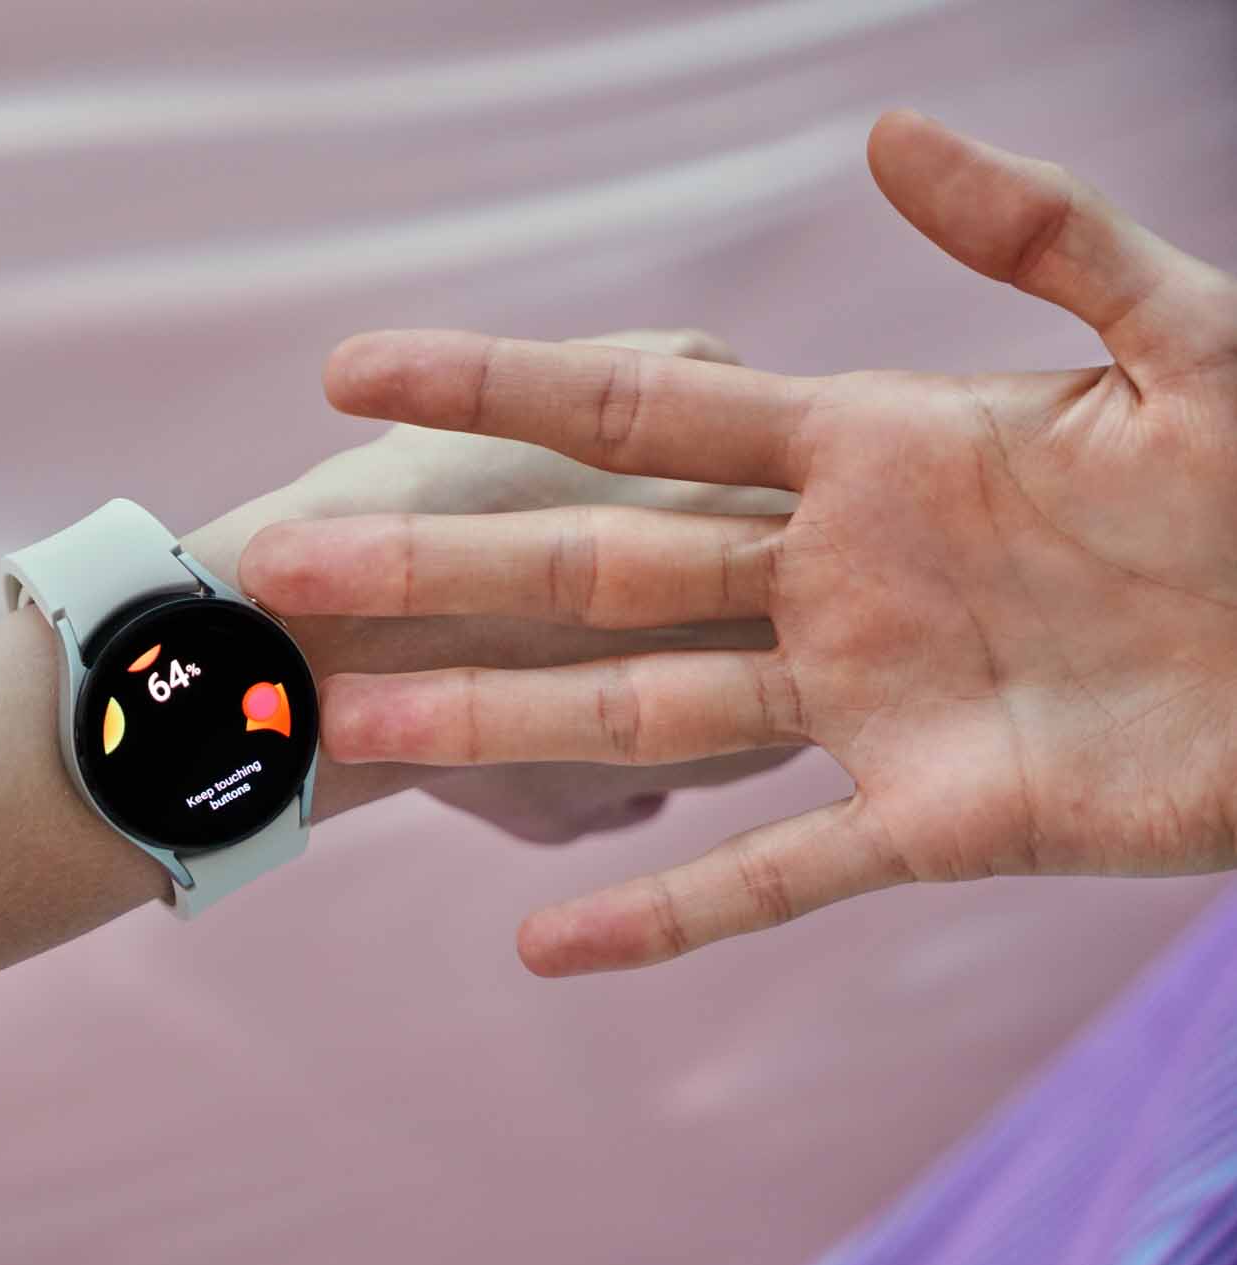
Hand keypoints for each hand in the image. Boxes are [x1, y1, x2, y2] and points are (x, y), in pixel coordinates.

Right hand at [241, 111, 1236, 974]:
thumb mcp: (1184, 340)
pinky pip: (778, 877)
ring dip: (501, 720)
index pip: (638, 413)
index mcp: (868, 452)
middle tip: (295, 568)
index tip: (355, 370)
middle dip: (442, 568)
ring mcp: (867, 705)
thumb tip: (885, 131)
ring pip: (645, 713)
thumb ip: (1043, 232)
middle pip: (595, 568)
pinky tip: (550, 955)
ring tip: (360, 726)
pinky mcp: (931, 820)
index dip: (493, 384)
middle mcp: (831, 578)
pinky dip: (669, 921)